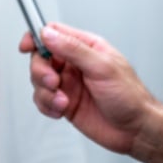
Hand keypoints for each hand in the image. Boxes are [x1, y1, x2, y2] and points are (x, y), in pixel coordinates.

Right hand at [19, 23, 162, 162]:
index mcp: (87, 47)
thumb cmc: (130, 96)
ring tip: (62, 101)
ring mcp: (69, 84)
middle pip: (41, 58)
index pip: (54, 33)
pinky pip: (43, 100)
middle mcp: (76, 64)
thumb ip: (74, 50)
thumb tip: (49, 34)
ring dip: (45, 92)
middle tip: (53, 82)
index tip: (27, 46)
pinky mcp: (65, 103)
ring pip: (39, 81)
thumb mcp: (102, 67)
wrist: (135, 129)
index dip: (37, 37)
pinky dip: (47, 106)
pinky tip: (61, 110)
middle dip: (40, 71)